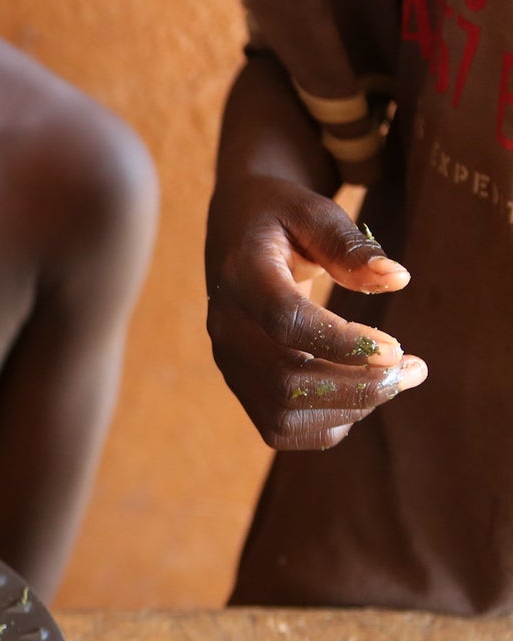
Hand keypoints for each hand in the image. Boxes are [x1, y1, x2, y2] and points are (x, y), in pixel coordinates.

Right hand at [206, 175, 425, 450]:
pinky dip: (329, 422)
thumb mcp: (314, 212)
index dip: (342, 343)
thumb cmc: (281, 218)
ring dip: (350, 407)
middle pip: (287, 381)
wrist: (234, 234)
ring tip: (398, 378)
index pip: (286, 322)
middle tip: (413, 368)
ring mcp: (229, 364)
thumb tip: (397, 279)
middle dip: (358, 386)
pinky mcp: (241, 386)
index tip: (396, 349)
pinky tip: (359, 391)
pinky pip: (282, 428)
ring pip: (284, 414)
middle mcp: (227, 329)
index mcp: (241, 276)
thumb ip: (352, 246)